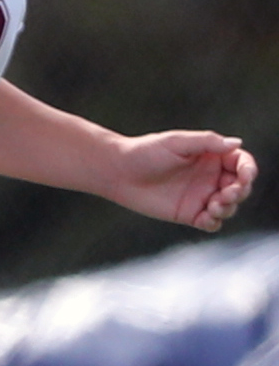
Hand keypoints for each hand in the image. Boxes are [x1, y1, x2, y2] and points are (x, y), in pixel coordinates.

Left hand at [105, 128, 258, 234]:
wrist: (117, 172)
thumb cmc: (145, 152)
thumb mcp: (176, 142)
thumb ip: (207, 142)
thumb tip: (236, 143)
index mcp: (212, 157)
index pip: (242, 164)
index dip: (248, 170)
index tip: (244, 176)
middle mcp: (210, 177)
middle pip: (240, 187)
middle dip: (240, 191)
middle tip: (226, 193)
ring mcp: (201, 196)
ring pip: (229, 206)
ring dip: (228, 207)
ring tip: (213, 204)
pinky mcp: (189, 214)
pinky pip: (211, 223)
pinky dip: (214, 222)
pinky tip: (206, 217)